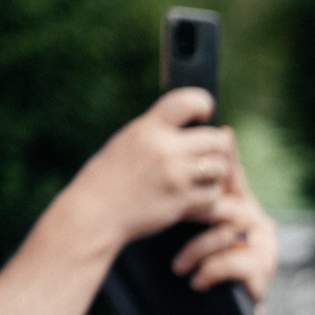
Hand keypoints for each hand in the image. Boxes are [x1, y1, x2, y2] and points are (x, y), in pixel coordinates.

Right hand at [59, 89, 237, 253]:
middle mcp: (164, 149)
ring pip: (220, 168)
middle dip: (216, 149)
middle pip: (216, 139)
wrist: (94, 214)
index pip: (187, 101)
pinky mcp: (182, 201)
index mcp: (147, 129)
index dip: (202, 104)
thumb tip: (193, 121)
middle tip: (206, 157)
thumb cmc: (109, 177)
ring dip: (215, 175)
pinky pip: (213, 195)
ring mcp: (175, 175)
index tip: (204, 115)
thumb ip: (157, 132)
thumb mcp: (127, 143)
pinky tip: (194, 199)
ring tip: (200, 179)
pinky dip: (208, 198)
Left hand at [168, 173, 278, 303]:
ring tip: (177, 268)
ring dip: (196, 251)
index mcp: (241, 205)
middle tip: (163, 220)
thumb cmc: (202, 269)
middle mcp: (257, 221)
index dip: (202, 175)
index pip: (227, 176)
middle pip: (224, 204)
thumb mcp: (193, 232)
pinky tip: (198, 282)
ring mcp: (263, 246)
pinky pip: (235, 264)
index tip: (168, 182)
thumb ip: (187, 206)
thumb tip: (154, 179)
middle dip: (191, 213)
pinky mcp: (262, 271)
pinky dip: (212, 272)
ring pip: (227, 234)